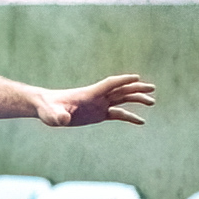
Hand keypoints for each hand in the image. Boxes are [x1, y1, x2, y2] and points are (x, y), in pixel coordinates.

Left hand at [34, 74, 154, 126]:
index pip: (109, 84)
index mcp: (89, 94)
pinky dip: (129, 116)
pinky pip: (118, 114)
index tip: (137, 77)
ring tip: (152, 102)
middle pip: (120, 90)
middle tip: (152, 88)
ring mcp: (99, 105)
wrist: (45, 108)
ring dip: (136, 99)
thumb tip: (63, 119)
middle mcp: (97, 98)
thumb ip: (58, 115)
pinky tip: (141, 121)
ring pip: (122, 100)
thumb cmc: (47, 109)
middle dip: (136, 88)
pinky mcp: (98, 114)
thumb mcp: (52, 114)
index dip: (122, 80)